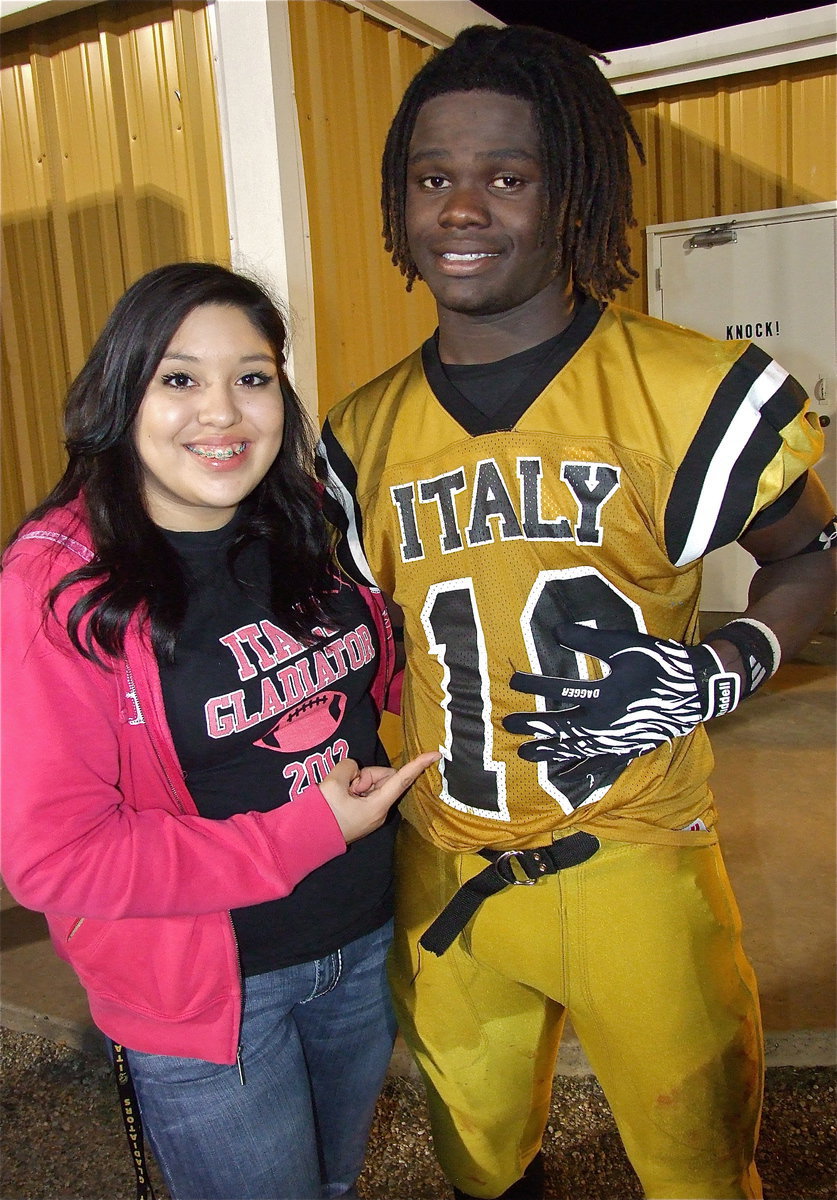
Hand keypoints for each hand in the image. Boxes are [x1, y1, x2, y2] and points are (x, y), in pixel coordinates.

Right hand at [319, 752, 439, 843]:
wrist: (306, 841)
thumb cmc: (322, 815)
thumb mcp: (333, 783)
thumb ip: (348, 767)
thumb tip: (354, 770)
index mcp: (377, 806)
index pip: (402, 779)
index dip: (418, 765)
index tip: (435, 754)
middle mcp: (380, 811)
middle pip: (383, 779)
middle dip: (366, 774)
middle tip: (347, 785)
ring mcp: (371, 815)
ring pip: (372, 785)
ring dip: (357, 782)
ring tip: (339, 794)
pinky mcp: (362, 816)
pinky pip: (364, 794)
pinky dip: (354, 790)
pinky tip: (340, 798)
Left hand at [502, 622, 739, 772]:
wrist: (697, 690)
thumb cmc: (661, 663)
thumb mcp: (626, 646)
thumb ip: (590, 641)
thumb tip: (556, 631)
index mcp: (606, 696)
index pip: (560, 692)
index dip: (534, 685)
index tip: (513, 681)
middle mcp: (607, 723)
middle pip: (561, 727)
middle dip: (533, 726)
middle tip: (508, 725)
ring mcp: (617, 740)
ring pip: (576, 749)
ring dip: (549, 750)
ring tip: (525, 753)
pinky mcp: (626, 747)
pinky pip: (597, 762)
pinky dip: (578, 767)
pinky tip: (562, 772)